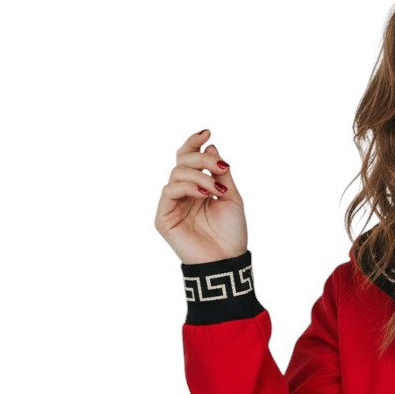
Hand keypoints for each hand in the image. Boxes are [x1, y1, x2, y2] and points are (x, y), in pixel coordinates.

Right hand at [154, 127, 248, 264]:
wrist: (227, 261)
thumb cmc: (231, 234)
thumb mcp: (231, 197)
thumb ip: (219, 173)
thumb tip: (211, 146)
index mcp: (197, 188)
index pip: (189, 159)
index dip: (194, 143)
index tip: (207, 131)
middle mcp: (183, 195)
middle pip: (181, 161)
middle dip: (201, 157)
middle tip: (220, 166)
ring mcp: (172, 205)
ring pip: (176, 174)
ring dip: (199, 175)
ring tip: (216, 189)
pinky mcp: (163, 218)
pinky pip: (169, 191)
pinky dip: (187, 187)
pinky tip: (204, 193)